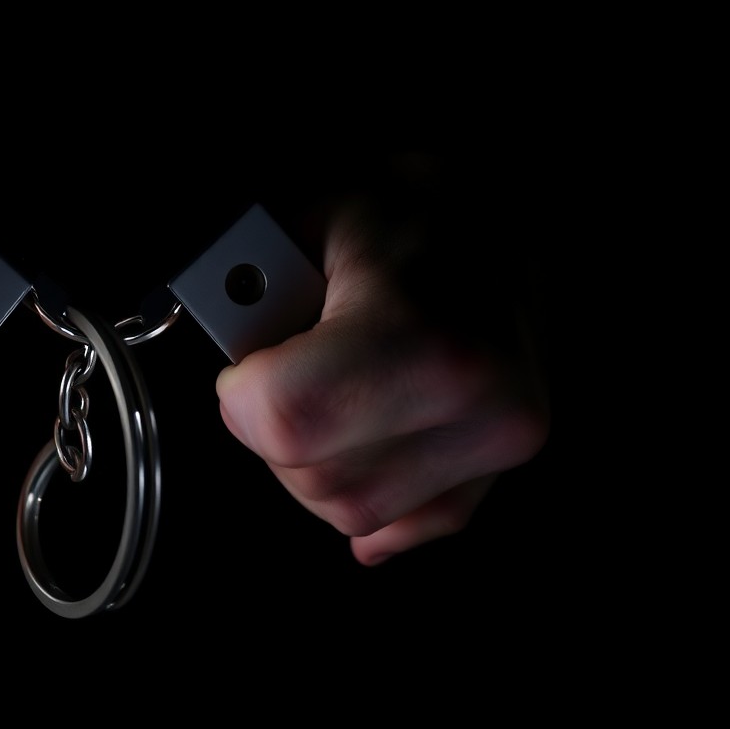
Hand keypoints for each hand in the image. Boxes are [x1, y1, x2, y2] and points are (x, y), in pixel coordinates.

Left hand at [216, 193, 549, 565]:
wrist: (501, 207)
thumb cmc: (407, 205)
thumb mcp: (314, 214)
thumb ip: (251, 290)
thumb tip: (222, 343)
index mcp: (422, 336)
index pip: (285, 422)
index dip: (242, 393)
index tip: (248, 361)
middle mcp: (478, 402)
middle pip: (315, 479)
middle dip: (276, 429)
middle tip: (292, 365)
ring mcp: (500, 440)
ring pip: (354, 512)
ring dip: (319, 461)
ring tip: (336, 385)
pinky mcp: (506, 463)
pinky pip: (413, 523)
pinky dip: (375, 498)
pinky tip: (362, 447)